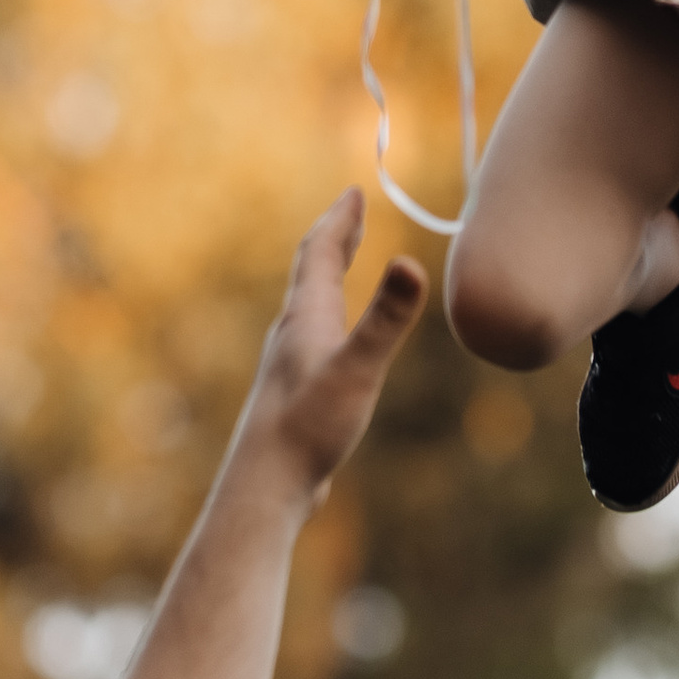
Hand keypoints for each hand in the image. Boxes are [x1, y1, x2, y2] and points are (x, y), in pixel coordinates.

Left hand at [239, 192, 428, 508]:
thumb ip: (385, 319)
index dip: (339, 221)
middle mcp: (293, 334)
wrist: (266, 487)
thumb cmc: (309, 427)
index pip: (319, 254)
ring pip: (310, 307)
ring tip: (340, 267)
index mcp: (306, 318)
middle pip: (311, 274)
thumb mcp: (358, 369)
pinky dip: (329, 319)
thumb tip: (411, 262)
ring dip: (328, 277)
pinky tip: (334, 341)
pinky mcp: (297, 395)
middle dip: (334, 239)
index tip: (354, 192)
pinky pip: (313, 340)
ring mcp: (292, 365)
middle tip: (351, 212)